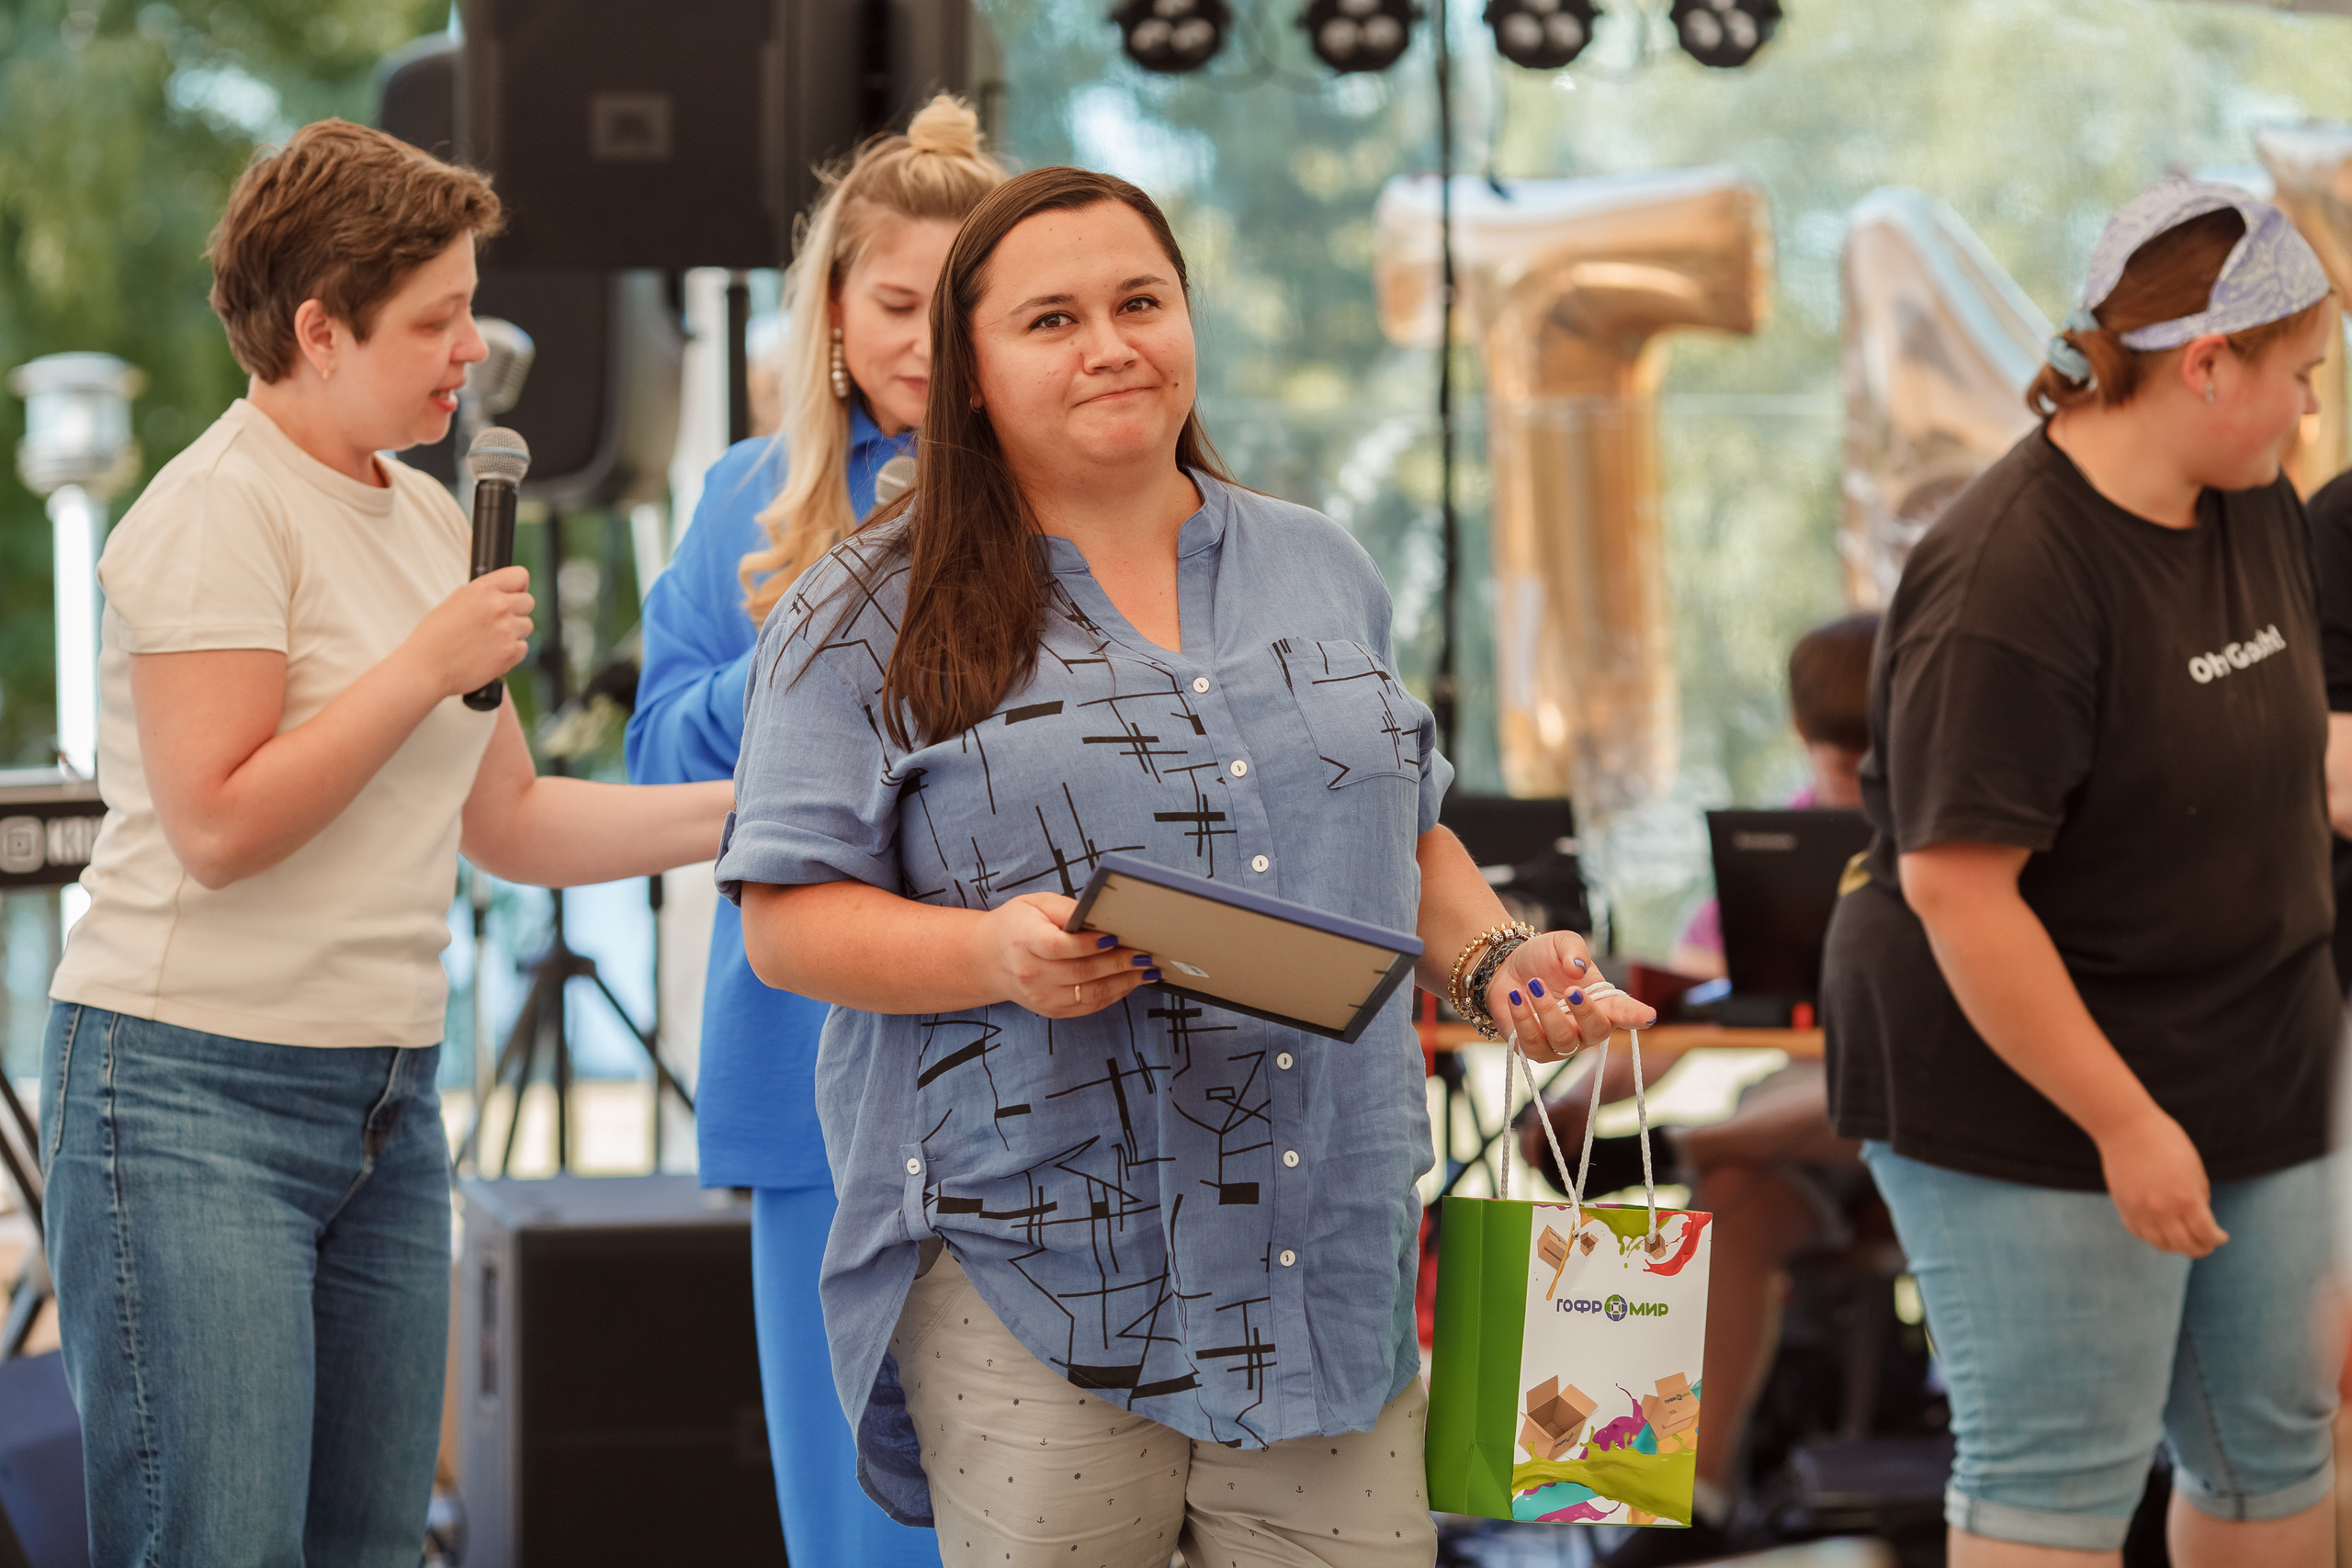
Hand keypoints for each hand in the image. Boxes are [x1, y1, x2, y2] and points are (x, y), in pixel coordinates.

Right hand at [404, 566, 533, 696]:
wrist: (426, 668)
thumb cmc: (435, 637)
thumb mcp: (456, 601)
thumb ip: (483, 595)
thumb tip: (505, 592)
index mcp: (483, 590)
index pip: (520, 576)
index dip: (517, 587)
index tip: (513, 594)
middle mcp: (498, 606)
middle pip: (528, 602)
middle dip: (516, 611)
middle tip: (496, 623)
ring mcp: (507, 630)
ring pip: (527, 626)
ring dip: (513, 633)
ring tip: (488, 640)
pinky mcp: (511, 653)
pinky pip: (523, 647)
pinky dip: (510, 652)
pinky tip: (490, 654)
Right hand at [970, 893, 1157, 1017]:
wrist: (988, 959)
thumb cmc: (1016, 925)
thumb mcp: (1035, 904)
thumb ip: (1067, 909)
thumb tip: (1101, 913)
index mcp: (1024, 941)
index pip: (1059, 947)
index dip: (1090, 945)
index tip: (1115, 937)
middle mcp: (1031, 974)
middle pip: (1081, 972)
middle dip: (1118, 963)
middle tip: (1144, 954)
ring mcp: (1041, 997)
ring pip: (1090, 994)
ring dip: (1124, 983)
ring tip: (1147, 970)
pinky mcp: (1051, 1010)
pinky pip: (1089, 1006)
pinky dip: (1114, 995)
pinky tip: (1130, 982)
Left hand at [1484, 931, 1655, 1062]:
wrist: (1507, 968)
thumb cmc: (1544, 958)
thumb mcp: (1561, 943)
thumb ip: (1574, 949)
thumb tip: (1577, 968)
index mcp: (1603, 1003)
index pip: (1625, 1012)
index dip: (1637, 1016)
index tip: (1647, 1016)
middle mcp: (1586, 1028)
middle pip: (1597, 1032)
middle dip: (1585, 1012)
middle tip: (1570, 990)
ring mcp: (1561, 1043)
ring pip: (1563, 1039)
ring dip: (1547, 1011)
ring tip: (1532, 985)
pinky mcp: (1534, 1049)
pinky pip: (1532, 1043)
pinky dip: (1523, 1018)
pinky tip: (1516, 997)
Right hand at [2095, 1109, 2227, 1256]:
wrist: (2126, 1127)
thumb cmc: (2165, 1141)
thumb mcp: (2194, 1168)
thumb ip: (2199, 1197)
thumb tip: (2200, 1218)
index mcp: (2186, 1198)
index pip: (2206, 1234)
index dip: (2217, 1239)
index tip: (2221, 1237)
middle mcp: (2162, 1210)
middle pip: (2185, 1245)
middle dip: (2200, 1248)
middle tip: (2206, 1244)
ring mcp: (2140, 1210)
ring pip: (2161, 1244)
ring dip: (2176, 1247)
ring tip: (2184, 1241)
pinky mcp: (2124, 1207)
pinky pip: (2140, 1233)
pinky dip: (2153, 1237)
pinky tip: (2161, 1231)